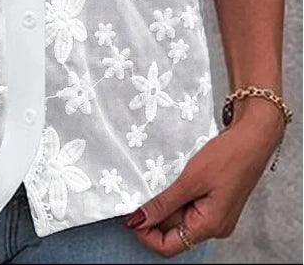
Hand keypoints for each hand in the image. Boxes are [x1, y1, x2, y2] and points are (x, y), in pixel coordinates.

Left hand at [125, 102, 284, 256]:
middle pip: (173, 232)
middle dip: (154, 214)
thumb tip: (138, 221)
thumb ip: (163, 203)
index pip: (168, 247)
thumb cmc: (227, 156)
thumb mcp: (190, 179)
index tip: (130, 215)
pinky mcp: (215, 201)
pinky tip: (168, 178)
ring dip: (164, 202)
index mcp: (209, 226)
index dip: (146, 234)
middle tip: (139, 191)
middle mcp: (213, 226)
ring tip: (155, 180)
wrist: (253, 137)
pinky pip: (188, 205)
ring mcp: (215, 214)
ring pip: (179, 217)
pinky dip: (175, 195)